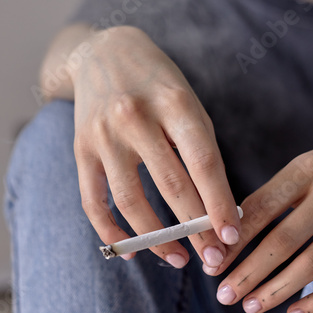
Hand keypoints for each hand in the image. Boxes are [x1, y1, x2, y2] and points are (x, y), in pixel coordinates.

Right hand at [70, 26, 241, 267]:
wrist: (102, 53)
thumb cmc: (157, 84)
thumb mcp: (187, 102)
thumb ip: (200, 150)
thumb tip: (218, 211)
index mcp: (174, 102)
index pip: (203, 162)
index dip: (219, 203)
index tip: (232, 236)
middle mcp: (135, 117)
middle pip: (171, 185)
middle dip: (195, 229)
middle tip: (213, 259)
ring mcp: (104, 135)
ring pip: (131, 200)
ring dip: (157, 238)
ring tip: (179, 258)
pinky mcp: (80, 149)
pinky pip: (93, 202)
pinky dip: (111, 231)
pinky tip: (132, 251)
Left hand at [206, 124, 312, 312]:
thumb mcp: (307, 167)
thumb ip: (273, 196)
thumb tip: (227, 236)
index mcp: (306, 169)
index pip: (260, 209)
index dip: (233, 240)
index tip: (211, 264)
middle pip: (283, 241)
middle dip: (248, 273)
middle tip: (222, 296)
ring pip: (312, 265)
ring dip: (276, 291)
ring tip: (249, 306)